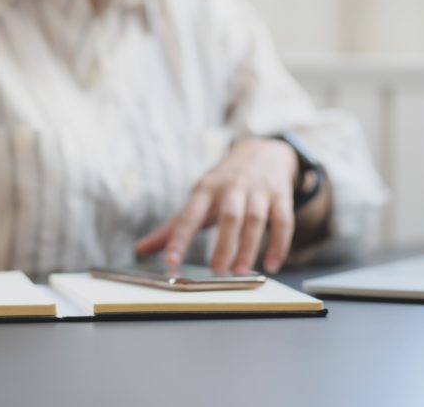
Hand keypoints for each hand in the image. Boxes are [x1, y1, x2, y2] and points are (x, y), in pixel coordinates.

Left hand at [135, 138, 297, 273]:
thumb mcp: (199, 197)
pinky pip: (283, 221)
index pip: (190, 215)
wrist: (262, 151)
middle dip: (223, 244)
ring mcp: (258, 191)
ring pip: (255, 220)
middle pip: (229, 216)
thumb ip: (173, 226)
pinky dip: (279, 244)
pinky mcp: (280, 196)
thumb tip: (141, 249)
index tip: (171, 261)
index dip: (179, 239)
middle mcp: (232, 187)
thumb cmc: (224, 182)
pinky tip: (271, 265)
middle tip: (216, 271)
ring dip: (249, 247)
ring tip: (241, 272)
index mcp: (206, 189)